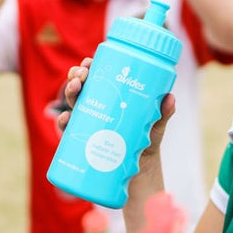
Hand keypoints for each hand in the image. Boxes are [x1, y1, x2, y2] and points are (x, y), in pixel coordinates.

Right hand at [56, 57, 175, 172]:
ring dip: (70, 91)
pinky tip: (66, 117)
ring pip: (73, 102)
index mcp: (111, 97)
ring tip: (76, 88)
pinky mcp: (82, 141)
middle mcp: (97, 107)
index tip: (89, 62)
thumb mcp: (156, 125)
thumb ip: (163, 113)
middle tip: (82, 75)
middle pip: (81, 85)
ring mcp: (88, 123)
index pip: (98, 76)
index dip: (90, 66)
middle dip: (77, 75)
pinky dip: (63, 122)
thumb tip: (169, 98)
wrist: (140, 170)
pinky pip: (68, 130)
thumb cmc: (147, 141)